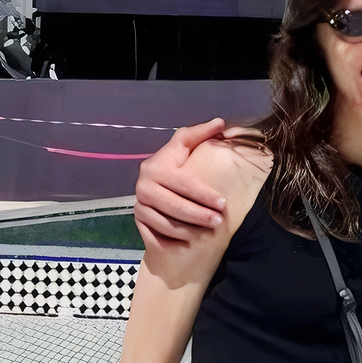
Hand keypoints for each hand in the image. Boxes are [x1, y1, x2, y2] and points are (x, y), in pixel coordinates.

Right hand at [133, 119, 233, 245]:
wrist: (155, 186)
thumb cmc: (176, 165)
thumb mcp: (185, 148)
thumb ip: (200, 135)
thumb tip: (220, 123)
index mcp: (157, 166)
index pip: (184, 183)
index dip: (204, 194)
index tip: (223, 203)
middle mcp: (144, 185)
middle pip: (176, 205)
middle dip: (200, 215)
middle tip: (219, 221)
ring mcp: (139, 203)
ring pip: (167, 221)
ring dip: (190, 228)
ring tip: (209, 231)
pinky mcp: (138, 218)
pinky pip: (159, 232)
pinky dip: (176, 237)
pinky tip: (192, 240)